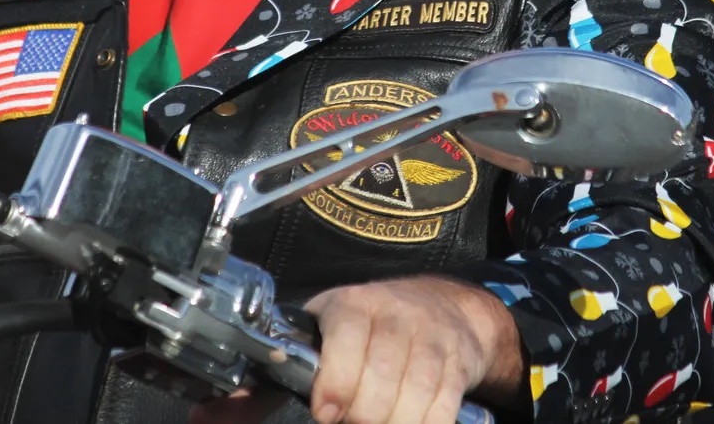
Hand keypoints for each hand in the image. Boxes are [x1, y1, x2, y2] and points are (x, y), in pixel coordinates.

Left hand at [304, 275, 522, 423]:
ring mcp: (432, 335)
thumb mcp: (330, 324)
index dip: (336, 382)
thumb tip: (254, 400)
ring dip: (394, 423)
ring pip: (416, 392)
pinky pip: (444, 406)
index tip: (325, 414)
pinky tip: (408, 423)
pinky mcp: (459, 360)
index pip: (347, 337)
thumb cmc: (368, 324)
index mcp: (354, 302)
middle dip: (363, 414)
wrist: (440, 305)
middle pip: (382, 375)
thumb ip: (298, 361)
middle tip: (352, 422)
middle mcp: (396, 313)